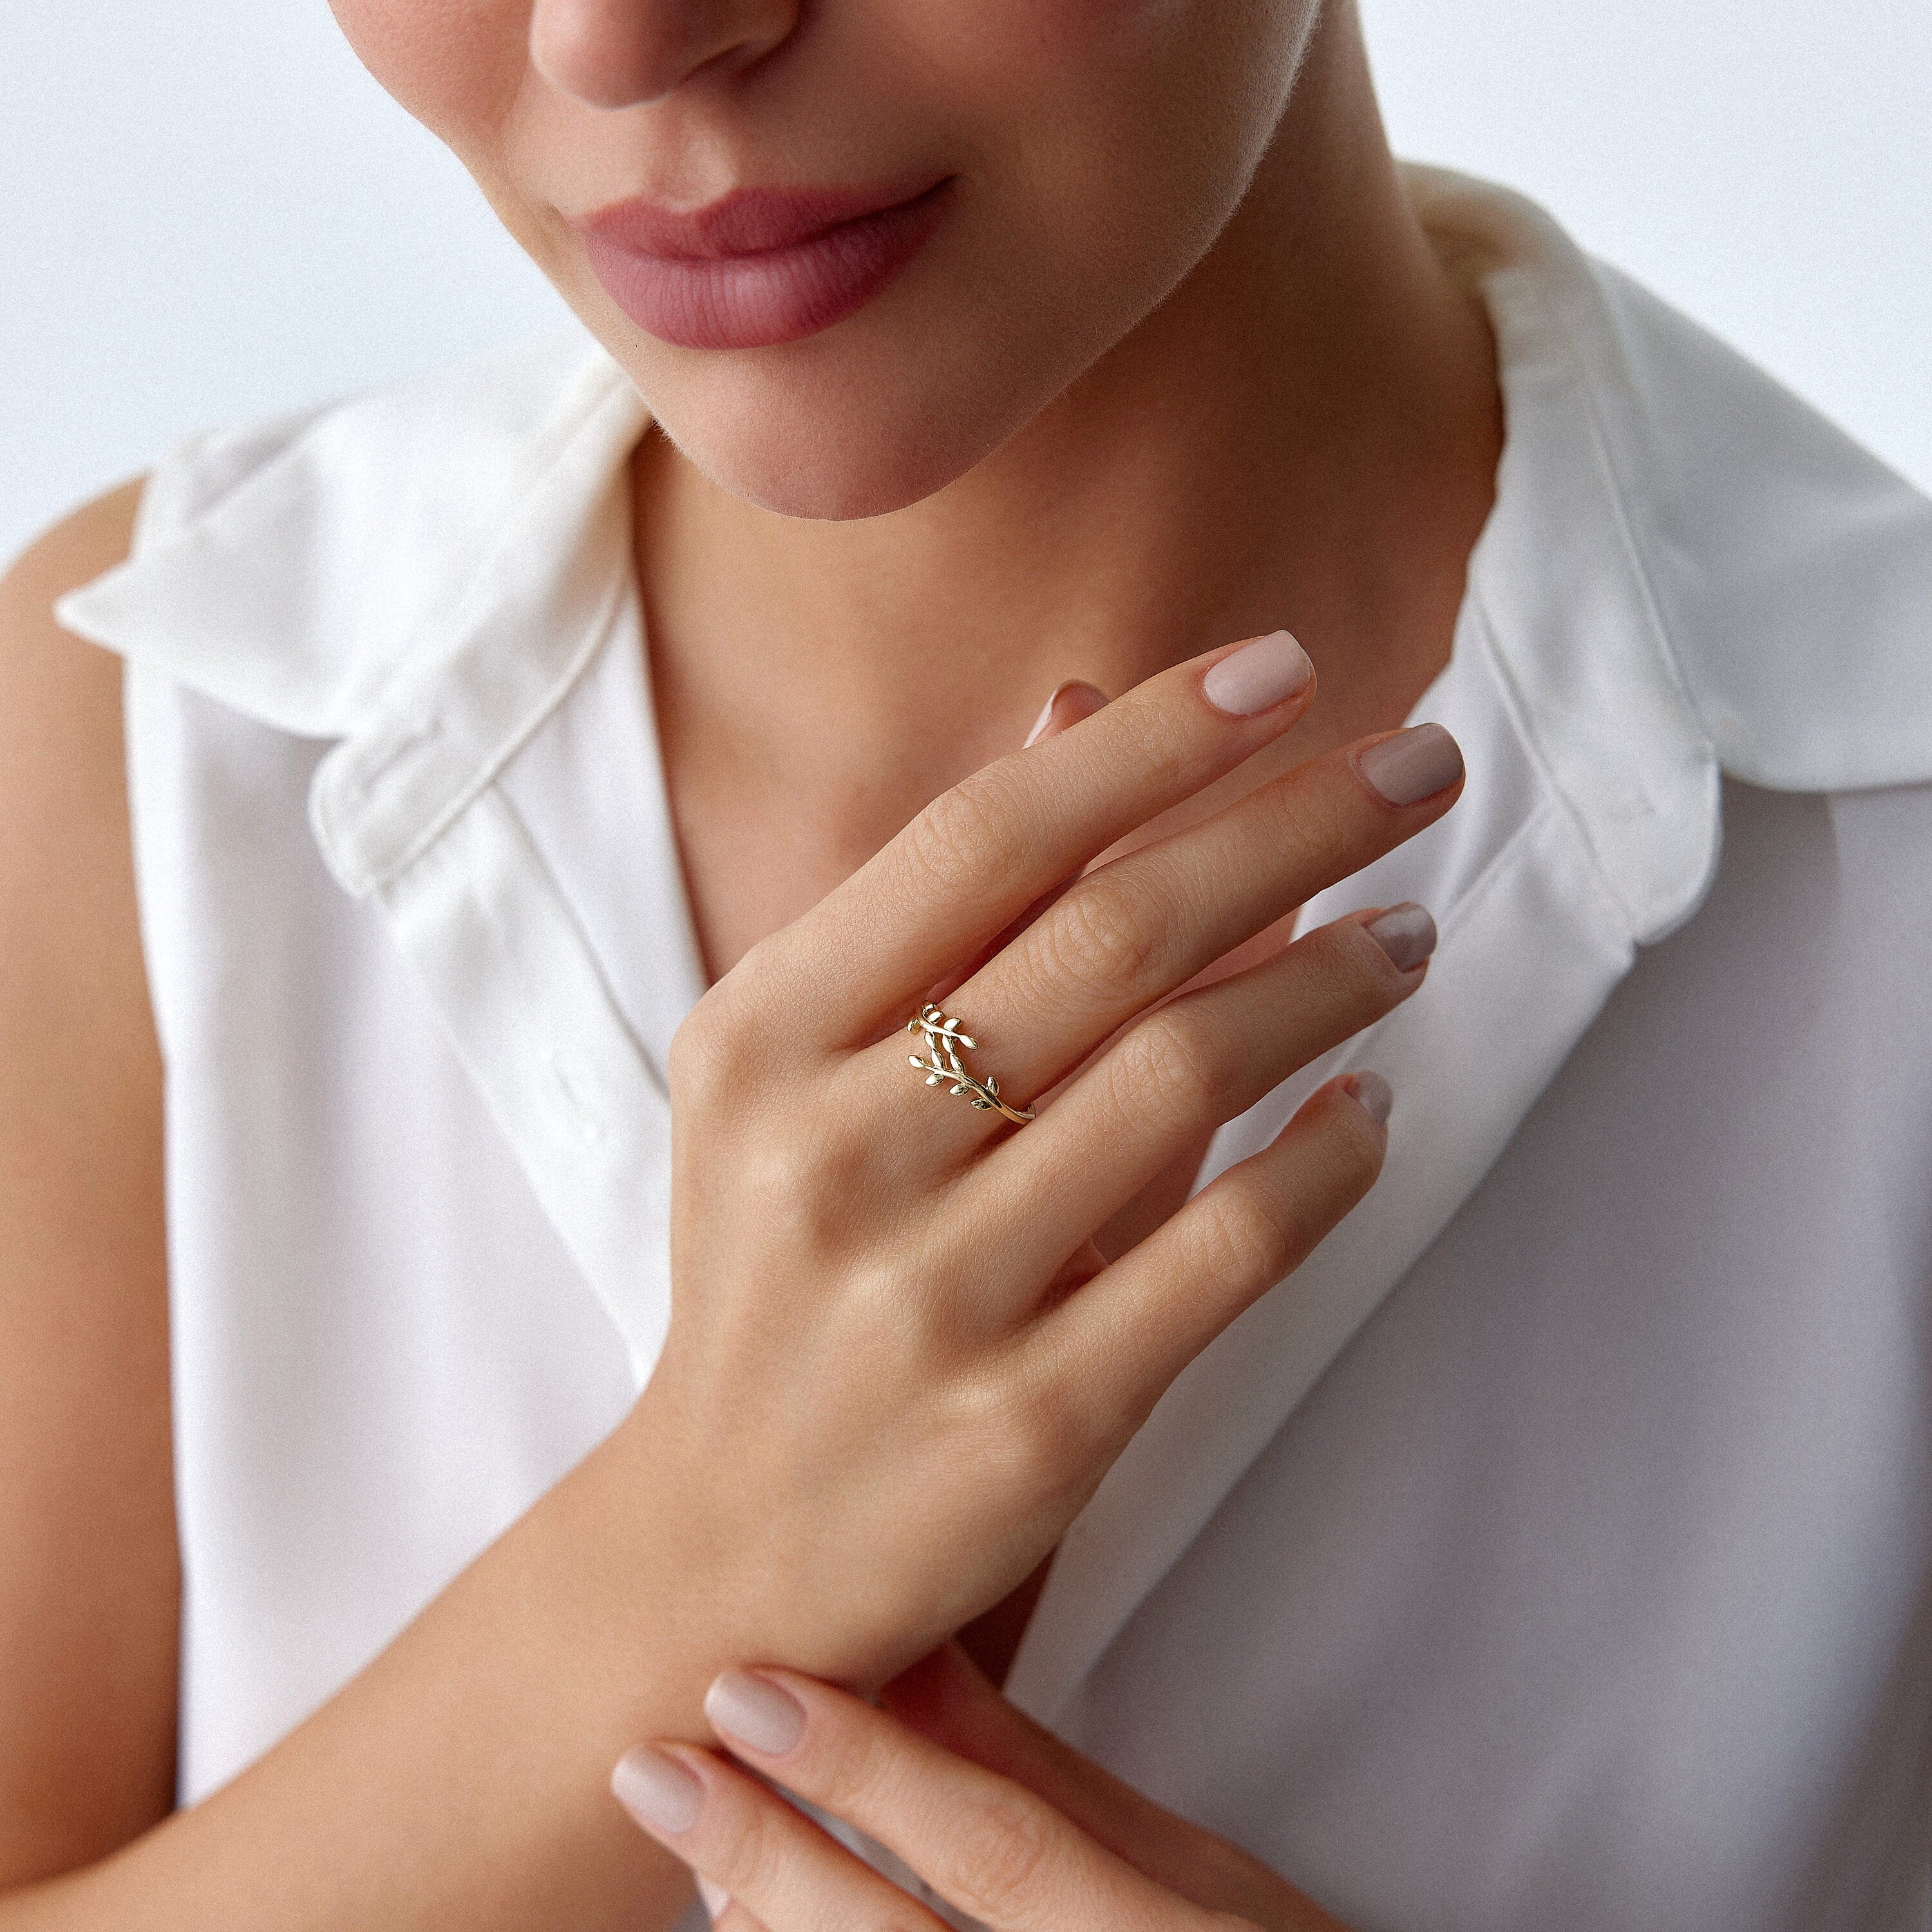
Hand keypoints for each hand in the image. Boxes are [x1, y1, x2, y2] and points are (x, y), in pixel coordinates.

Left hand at [612, 1642, 1349, 1929]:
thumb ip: (1049, 1783)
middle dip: (765, 1853)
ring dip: (762, 1928)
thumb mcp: (1198, 1879)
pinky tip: (744, 1929)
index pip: (1000, 1847)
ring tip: (690, 1849)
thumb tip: (922, 1660)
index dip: (870, 1767)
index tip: (757, 1689)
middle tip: (660, 1769)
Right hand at [632, 631, 1460, 1684]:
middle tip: (1418, 768)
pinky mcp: (1031, 1426)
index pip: (987, 838)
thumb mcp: (803, 1072)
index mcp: (761, 1039)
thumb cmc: (784, 1265)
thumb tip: (1088, 716)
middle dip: (1293, 825)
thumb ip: (943, 905)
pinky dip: (1328, 1161)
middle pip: (1111, 938)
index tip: (1285, 671)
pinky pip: (1228, 1252)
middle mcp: (832, 1153)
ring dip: (1331, 979)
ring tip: (1408, 932)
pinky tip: (1373, 1106)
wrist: (730, 1536)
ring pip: (1186, 1079)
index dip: (1152, 740)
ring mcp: (931, 1297)